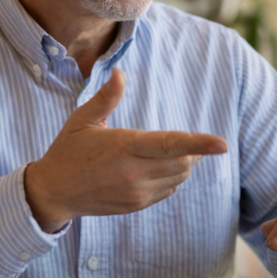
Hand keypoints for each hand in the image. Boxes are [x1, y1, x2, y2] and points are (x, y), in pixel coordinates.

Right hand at [24, 68, 227, 232]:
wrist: (54, 192)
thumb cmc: (68, 151)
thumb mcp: (83, 120)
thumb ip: (106, 97)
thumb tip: (120, 73)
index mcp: (123, 147)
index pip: (170, 144)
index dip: (199, 144)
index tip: (222, 144)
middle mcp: (134, 172)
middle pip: (182, 161)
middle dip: (190, 150)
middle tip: (178, 141)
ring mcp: (137, 192)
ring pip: (179, 177)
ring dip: (182, 163)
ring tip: (164, 153)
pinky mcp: (137, 204)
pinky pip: (168, 190)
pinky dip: (171, 177)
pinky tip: (154, 168)